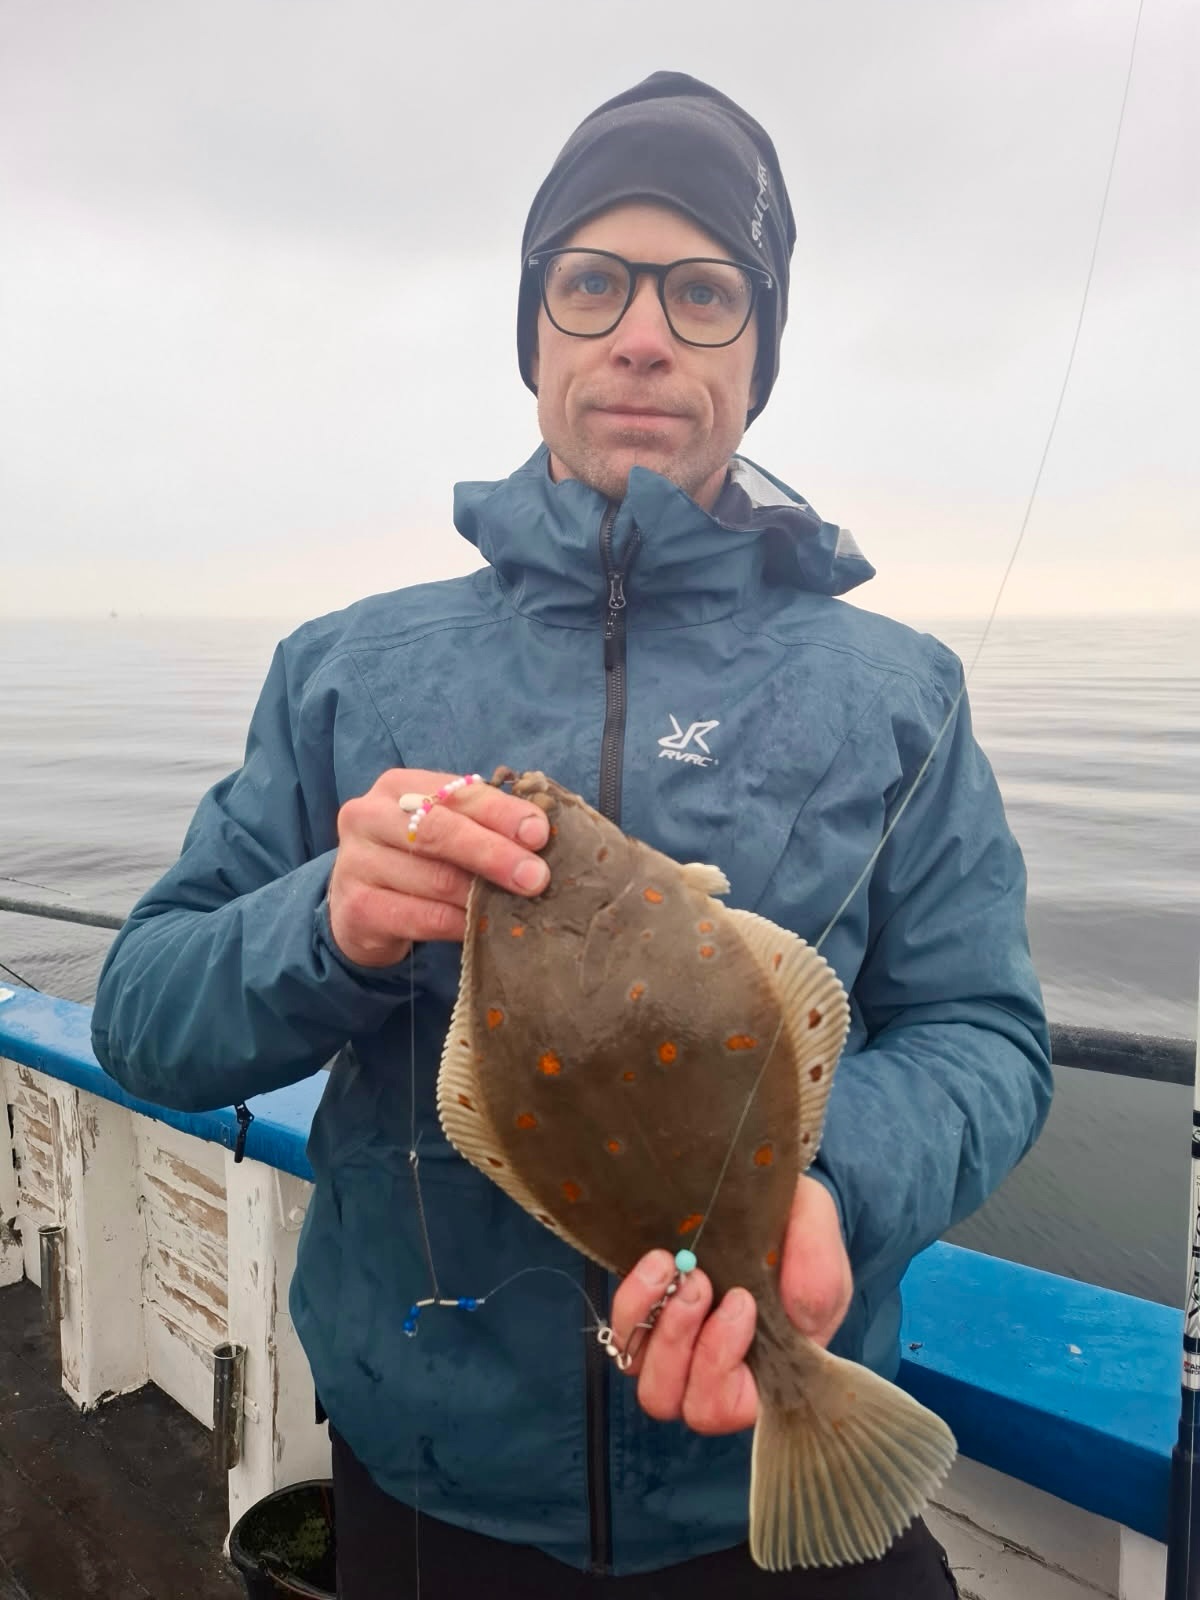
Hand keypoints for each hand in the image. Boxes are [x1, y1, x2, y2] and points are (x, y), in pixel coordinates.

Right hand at [326, 769, 550, 966]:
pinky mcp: (356, 907)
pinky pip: (422, 918)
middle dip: (494, 854)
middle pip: (440, 832)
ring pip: (435, 879)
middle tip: (535, 877)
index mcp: (398, 786)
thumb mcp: (445, 830)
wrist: (362, 906)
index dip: (501, 813)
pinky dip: (458, 924)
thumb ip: (482, 824)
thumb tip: (538, 836)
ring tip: (516, 906)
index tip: (539, 834)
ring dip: (481, 896)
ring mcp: (356, 862)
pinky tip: (480, 928)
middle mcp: (368, 816)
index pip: (457, 793)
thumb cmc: (417, 859)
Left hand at [609, 1174, 851, 1433]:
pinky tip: (658, 1263)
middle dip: (683, 1343)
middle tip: (700, 1284)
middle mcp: (716, 1370)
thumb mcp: (818, 1234)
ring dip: (657, 1324)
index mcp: (769, 1368)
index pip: (734, 1406)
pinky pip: (623, 1334)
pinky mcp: (648, 1318)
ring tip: (676, 1270)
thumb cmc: (794, 1224)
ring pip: (646, 1377)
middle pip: (679, 1401)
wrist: (760, 1192)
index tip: (741, 1302)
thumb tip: (799, 1315)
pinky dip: (634, 1304)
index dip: (723, 1366)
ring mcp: (677, 1347)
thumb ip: (819, 1272)